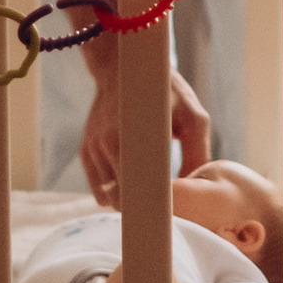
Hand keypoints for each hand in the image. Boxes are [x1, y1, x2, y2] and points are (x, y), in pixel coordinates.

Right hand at [81, 56, 214, 201]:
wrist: (122, 67)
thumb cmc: (164, 92)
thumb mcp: (193, 116)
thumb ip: (197, 154)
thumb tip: (195, 189)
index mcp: (138, 139)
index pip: (145, 192)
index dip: (156, 208)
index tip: (169, 215)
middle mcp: (111, 145)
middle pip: (124, 198)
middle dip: (141, 209)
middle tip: (159, 213)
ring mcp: (95, 147)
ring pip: (109, 195)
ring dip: (125, 202)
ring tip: (144, 200)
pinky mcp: (86, 149)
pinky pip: (97, 186)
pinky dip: (110, 194)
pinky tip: (126, 192)